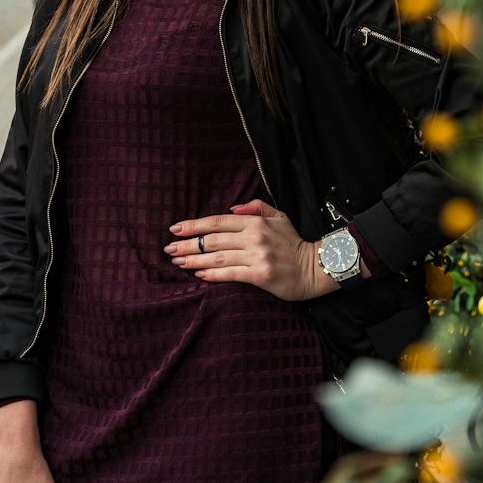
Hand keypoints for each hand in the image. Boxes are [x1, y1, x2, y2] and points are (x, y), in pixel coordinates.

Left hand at [165, 199, 339, 300]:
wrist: (313, 268)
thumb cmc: (292, 243)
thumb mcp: (279, 217)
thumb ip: (256, 207)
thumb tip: (231, 208)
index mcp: (256, 222)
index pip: (218, 221)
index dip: (194, 225)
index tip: (175, 229)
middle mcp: (254, 237)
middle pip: (213, 239)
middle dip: (188, 244)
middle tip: (168, 249)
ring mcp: (257, 256)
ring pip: (218, 257)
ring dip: (194, 260)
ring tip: (177, 262)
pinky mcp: (260, 275)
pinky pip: (230, 274)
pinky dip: (212, 275)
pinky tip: (198, 275)